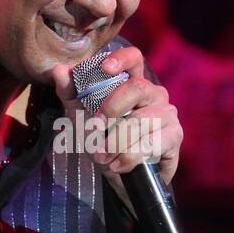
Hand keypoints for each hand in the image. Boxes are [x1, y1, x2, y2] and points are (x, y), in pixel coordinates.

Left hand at [51, 46, 182, 196]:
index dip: (121, 59)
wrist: (118, 174)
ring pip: (142, 120)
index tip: (104, 68)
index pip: (134, 58)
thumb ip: (70, 93)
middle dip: (112, 108)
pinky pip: (152, 143)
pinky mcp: (174, 136)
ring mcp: (167, 113)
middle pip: (138, 87)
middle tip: (95, 128)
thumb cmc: (101, 140)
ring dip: (116, 142)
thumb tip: (59, 71)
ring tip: (102, 157)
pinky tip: (118, 165)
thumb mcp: (79, 117)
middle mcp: (153, 93)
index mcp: (132, 83)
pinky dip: (129, 157)